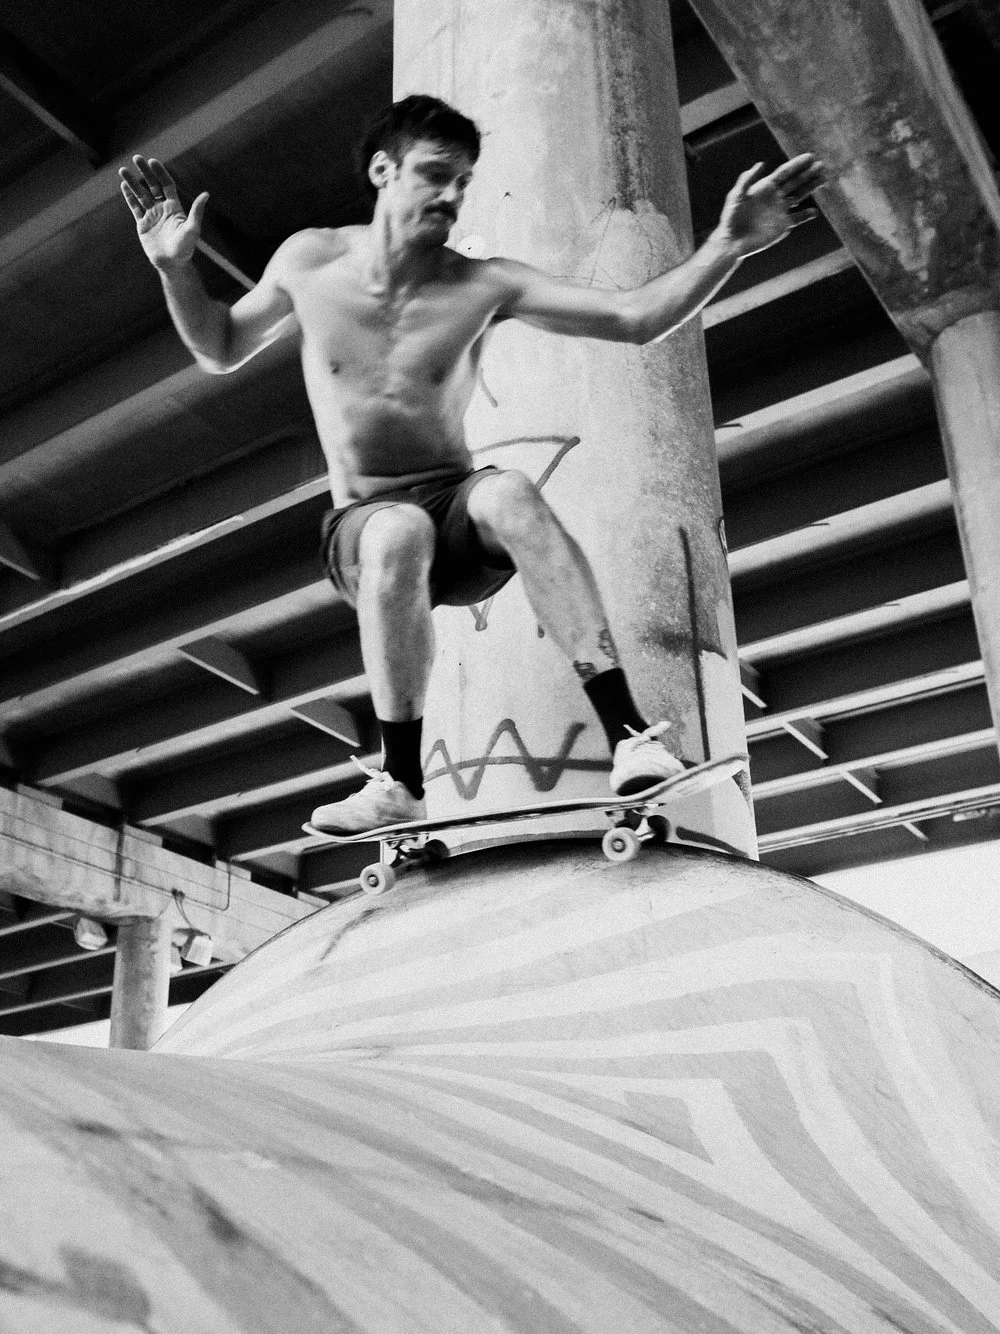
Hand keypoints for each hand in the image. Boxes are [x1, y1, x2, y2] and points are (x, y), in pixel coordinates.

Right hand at [118, 155, 208, 270]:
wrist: (172, 264)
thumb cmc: (185, 248)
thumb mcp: (192, 228)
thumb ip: (197, 211)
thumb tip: (206, 194)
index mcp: (174, 206)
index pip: (166, 184)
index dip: (160, 173)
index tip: (152, 162)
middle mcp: (162, 208)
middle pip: (152, 185)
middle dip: (145, 172)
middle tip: (137, 158)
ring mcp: (152, 215)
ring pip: (140, 194)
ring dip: (133, 182)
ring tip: (123, 170)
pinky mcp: (142, 224)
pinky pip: (135, 207)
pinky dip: (129, 196)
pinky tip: (123, 185)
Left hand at [713, 153, 826, 258]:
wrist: (732, 241)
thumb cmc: (731, 218)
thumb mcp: (736, 196)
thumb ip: (747, 179)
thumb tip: (761, 163)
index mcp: (765, 187)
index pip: (785, 172)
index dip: (797, 164)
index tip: (810, 157)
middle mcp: (775, 197)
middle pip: (795, 182)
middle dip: (808, 173)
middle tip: (821, 165)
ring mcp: (780, 211)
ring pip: (799, 196)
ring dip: (811, 188)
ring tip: (824, 179)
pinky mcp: (782, 225)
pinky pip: (798, 218)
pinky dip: (806, 215)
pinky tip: (814, 211)